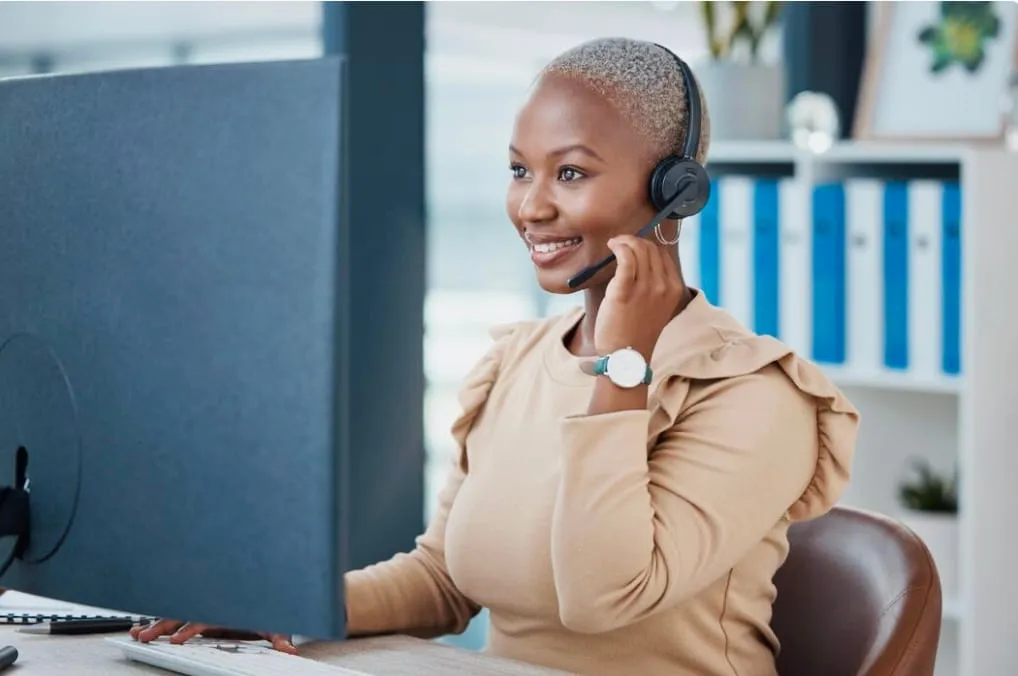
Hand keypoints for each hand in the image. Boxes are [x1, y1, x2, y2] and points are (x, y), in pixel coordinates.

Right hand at [130, 619, 296, 653]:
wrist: (264, 590)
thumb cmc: (267, 608)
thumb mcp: (275, 624)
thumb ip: (280, 638)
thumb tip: (289, 651)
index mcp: (225, 608)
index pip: (203, 618)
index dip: (189, 629)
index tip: (176, 640)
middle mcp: (211, 607)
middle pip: (182, 614)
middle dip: (162, 625)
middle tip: (144, 637)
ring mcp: (203, 610)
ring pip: (174, 614)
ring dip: (155, 623)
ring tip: (135, 633)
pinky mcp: (198, 616)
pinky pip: (175, 617)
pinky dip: (158, 622)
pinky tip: (139, 628)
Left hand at [594, 235, 683, 359]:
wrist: (626, 356)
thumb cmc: (635, 331)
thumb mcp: (655, 306)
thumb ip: (654, 285)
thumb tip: (640, 259)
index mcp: (673, 288)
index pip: (662, 254)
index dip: (646, 246)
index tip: (632, 247)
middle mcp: (663, 286)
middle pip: (650, 248)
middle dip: (634, 240)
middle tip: (619, 244)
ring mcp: (645, 288)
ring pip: (638, 248)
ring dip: (624, 241)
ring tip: (614, 244)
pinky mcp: (625, 290)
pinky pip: (626, 257)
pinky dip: (619, 246)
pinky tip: (611, 247)